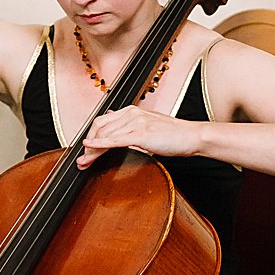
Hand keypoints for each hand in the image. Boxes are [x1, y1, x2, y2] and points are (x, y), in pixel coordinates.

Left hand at [77, 106, 201, 168]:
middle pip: (99, 128)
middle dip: (87, 146)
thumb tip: (111, 120)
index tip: (84, 151)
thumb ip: (128, 124)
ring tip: (85, 163)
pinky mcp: (141, 134)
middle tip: (81, 161)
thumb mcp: (147, 125)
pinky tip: (89, 148)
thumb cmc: (173, 135)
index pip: (101, 122)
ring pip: (105, 136)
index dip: (89, 137)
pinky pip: (115, 140)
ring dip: (92, 151)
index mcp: (131, 111)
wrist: (193, 136)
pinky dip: (99, 144)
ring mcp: (136, 122)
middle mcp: (131, 113)